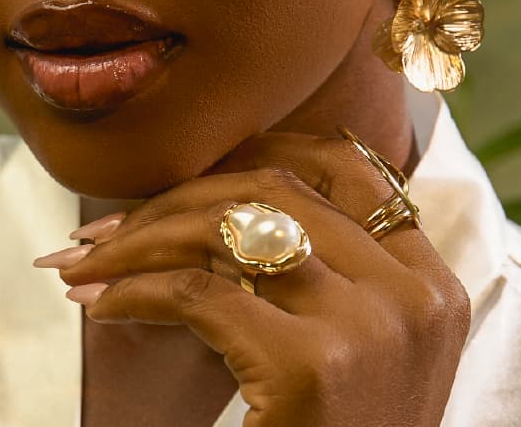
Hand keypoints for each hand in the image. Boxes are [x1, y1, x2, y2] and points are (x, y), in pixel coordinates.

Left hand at [35, 131, 469, 425]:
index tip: (190, 176)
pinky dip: (137, 291)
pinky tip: (103, 305)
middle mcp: (411, 295)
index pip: (345, 165)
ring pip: (229, 229)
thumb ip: (326, 268)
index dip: (257, 154)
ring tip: (90, 261)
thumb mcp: (359, 345)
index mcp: (431, 283)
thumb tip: (216, 191)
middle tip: (109, 228)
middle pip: (275, 190)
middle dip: (178, 198)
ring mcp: (368, 326)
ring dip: (142, 238)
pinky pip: (200, 295)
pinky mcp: (314, 368)